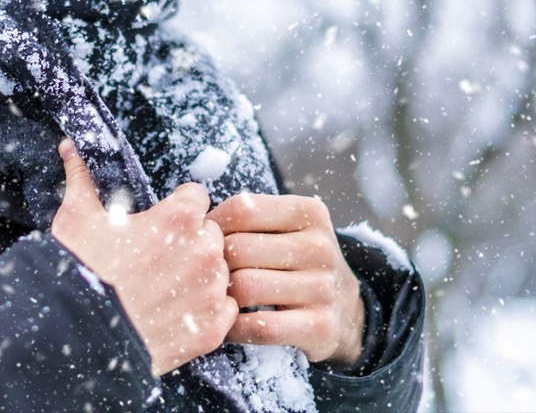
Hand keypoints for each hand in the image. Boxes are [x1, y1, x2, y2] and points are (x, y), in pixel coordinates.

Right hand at [50, 139, 238, 376]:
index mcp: (179, 217)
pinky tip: (179, 314)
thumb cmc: (78, 272)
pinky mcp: (212, 329)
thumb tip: (71, 146)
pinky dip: (207, 311)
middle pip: (211, 234)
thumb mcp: (76, 217)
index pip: (196, 198)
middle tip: (160, 259)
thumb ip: (83, 177)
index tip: (161, 223)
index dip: (177, 209)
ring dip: (201, 276)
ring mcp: (211, 290)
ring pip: (220, 272)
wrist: (74, 334)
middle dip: (191, 242)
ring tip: (166, 290)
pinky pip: (224, 310)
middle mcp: (204, 250)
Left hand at [206, 193, 364, 365]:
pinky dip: (234, 328)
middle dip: (213, 264)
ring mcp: (323, 288)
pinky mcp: (320, 326)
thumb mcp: (285, 227)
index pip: (243, 209)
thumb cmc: (295, 260)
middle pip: (239, 249)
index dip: (212, 224)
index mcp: (309, 212)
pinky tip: (229, 323)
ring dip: (221, 297)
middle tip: (204, 274)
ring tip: (215, 297)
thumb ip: (248, 217)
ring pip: (246, 288)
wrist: (343, 307)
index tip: (202, 240)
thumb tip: (192, 218)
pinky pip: (259, 326)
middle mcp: (320, 247)